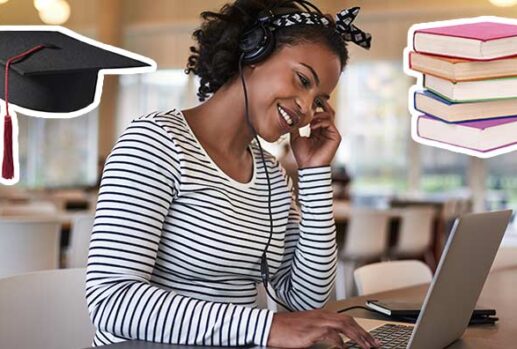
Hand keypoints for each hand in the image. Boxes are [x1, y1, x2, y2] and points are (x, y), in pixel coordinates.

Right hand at [267, 309, 381, 348]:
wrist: (270, 327)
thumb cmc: (285, 329)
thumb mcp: (306, 328)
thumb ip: (321, 331)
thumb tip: (336, 340)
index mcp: (321, 314)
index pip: (345, 318)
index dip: (359, 328)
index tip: (369, 338)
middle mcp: (321, 315)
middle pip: (349, 321)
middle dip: (364, 333)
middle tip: (374, 344)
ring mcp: (317, 322)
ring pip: (344, 326)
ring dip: (358, 337)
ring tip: (366, 347)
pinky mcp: (312, 330)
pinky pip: (331, 334)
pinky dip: (340, 341)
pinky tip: (344, 348)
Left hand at [289, 101, 340, 168]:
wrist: (308, 166)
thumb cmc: (302, 154)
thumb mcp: (295, 138)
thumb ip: (296, 127)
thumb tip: (291, 116)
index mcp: (318, 130)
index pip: (319, 114)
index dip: (315, 107)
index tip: (307, 102)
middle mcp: (326, 130)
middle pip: (327, 112)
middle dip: (320, 105)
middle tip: (312, 101)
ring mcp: (332, 133)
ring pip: (329, 115)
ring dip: (318, 115)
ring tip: (309, 119)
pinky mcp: (336, 137)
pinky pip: (329, 123)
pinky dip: (320, 122)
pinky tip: (312, 127)